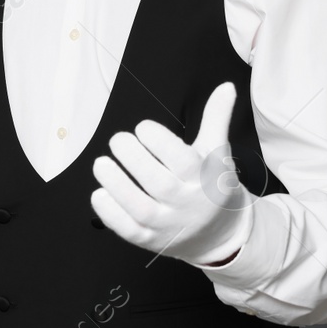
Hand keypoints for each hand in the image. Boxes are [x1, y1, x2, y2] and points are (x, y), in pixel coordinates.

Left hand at [90, 80, 255, 266]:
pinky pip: (129, 230)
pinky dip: (111, 214)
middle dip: (134, 158)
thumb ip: (217, 118)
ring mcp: (168, 224)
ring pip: (141, 208)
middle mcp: (188, 204)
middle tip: (118, 139)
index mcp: (205, 178)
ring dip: (117, 185)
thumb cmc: (211, 184)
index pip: (182, 161)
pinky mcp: (150, 240)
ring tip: (101, 164)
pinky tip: (99, 194)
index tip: (143, 128)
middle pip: (159, 183)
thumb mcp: (216, 152)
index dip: (159, 142)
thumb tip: (226, 86)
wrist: (219, 234)